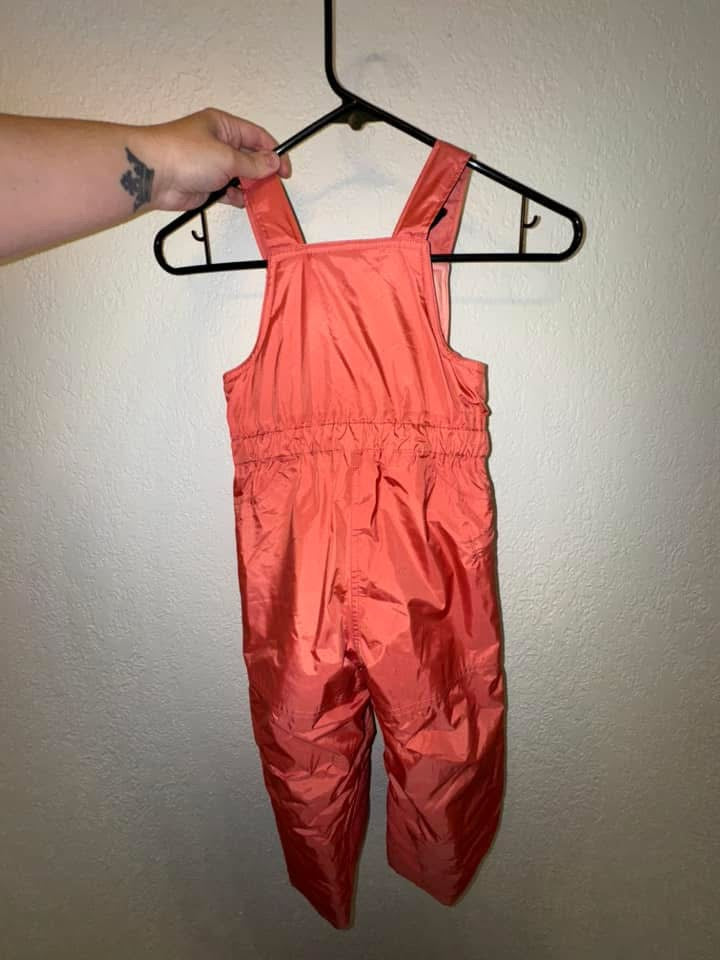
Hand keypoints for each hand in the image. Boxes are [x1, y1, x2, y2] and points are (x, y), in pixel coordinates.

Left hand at [146, 107, 292, 211]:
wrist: (153, 175)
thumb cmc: (182, 153)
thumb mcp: (227, 157)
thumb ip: (253, 164)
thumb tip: (272, 163)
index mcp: (223, 126)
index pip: (257, 137)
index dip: (274, 153)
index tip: (285, 170)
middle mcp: (218, 143)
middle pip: (250, 158)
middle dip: (263, 172)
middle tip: (274, 185)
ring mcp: (211, 165)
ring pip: (240, 177)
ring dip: (250, 187)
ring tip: (259, 195)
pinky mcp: (204, 185)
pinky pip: (227, 192)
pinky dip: (236, 197)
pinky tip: (241, 201)